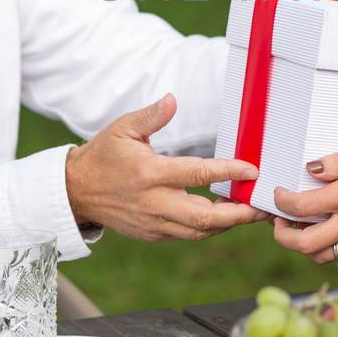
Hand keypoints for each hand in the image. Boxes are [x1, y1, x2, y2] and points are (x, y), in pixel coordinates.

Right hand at [65, 93, 263, 240]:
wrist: (76, 192)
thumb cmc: (103, 156)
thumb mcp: (123, 129)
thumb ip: (152, 116)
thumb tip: (172, 100)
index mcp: (150, 174)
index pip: (197, 174)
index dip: (228, 172)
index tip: (252, 169)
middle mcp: (154, 203)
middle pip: (205, 217)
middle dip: (238, 214)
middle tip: (261, 205)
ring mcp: (153, 223)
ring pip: (199, 232)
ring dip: (227, 224)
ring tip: (249, 211)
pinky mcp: (152, 235)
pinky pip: (187, 235)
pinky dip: (208, 229)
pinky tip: (224, 217)